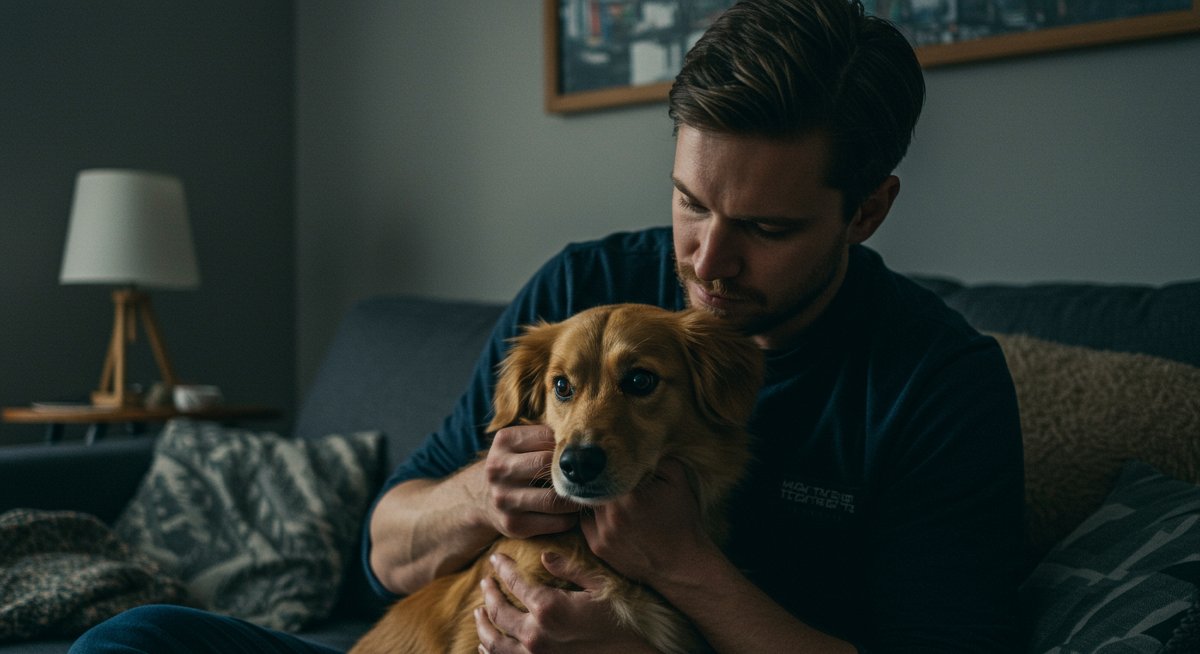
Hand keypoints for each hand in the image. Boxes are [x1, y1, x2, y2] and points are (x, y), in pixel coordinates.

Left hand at [474, 552, 653, 653]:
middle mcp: (536, 634)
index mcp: (549, 607)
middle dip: (489, 594)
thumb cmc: (624, 620)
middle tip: (485, 582)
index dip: (503, 568)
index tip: (496, 558)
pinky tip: (487, 645)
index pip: (514, 582)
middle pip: (498, 611)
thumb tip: (543, 556)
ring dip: (483, 625)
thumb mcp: (600, 586)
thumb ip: (569, 569)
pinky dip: (491, 652)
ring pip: (494, 641)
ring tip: (478, 612)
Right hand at [483, 425, 578, 538]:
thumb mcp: (520, 444)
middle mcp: (498, 469)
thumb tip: (586, 435)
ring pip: (554, 499)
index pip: (547, 436)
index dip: (567, 445)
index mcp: (504, 441)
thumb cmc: (515, 465)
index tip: (581, 452)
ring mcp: (504, 498)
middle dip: (572, 471)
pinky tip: (571, 512)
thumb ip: (546, 437)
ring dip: (575, 498)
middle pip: (548, 465)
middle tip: (591, 474)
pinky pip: (555, 522)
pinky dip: (570, 518)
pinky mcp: (513, 524)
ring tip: (585, 495)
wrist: (482, 498)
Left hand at [581, 458, 716, 584]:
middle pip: (595, 486)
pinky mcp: (598, 548)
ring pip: (588, 504)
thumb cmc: (681, 520)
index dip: (608, 464)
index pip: (606, 469)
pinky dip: (594, 517)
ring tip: (611, 496)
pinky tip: (610, 515)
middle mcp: (613, 515)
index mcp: (631, 495)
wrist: (681, 564)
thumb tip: (638, 443)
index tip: (613, 461)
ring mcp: (603, 533)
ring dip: (597, 499)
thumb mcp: (677, 481)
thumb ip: (657, 458)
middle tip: (609, 477)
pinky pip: (585, 523)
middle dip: (602, 481)